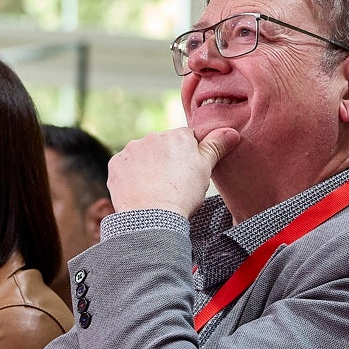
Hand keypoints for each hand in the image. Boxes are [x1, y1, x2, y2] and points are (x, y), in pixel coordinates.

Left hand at [107, 126, 240, 215]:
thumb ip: (216, 147)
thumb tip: (232, 131)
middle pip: (163, 146)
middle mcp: (153, 137)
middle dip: (167, 160)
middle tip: (173, 184)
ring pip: (143, 156)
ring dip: (148, 167)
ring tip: (155, 189)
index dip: (189, 156)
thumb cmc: (183, 194)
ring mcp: (132, 149)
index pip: (186, 139)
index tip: (188, 173)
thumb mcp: (206, 169)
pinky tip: (140, 191)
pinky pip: (126, 167)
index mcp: (178, 136)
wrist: (152, 217)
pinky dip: (131, 177)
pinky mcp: (116, 164)